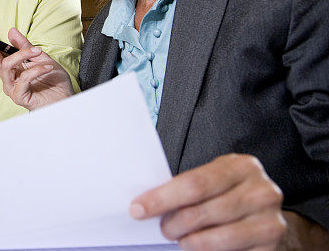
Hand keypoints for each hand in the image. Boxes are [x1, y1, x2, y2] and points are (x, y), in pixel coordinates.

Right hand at [0, 22, 73, 109]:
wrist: (66, 98)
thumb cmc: (54, 81)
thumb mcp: (40, 58)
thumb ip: (25, 46)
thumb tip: (10, 31)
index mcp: (12, 68)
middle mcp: (8, 78)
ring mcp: (12, 88)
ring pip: (6, 66)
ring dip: (22, 54)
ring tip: (38, 51)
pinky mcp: (19, 97)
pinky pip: (23, 78)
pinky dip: (36, 70)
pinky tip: (47, 68)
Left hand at [130, 154, 286, 249]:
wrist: (267, 212)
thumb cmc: (230, 193)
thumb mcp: (215, 179)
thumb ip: (188, 187)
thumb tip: (144, 203)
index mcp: (242, 166)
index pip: (194, 183)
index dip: (162, 198)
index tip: (137, 209)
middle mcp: (262, 191)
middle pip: (202, 212)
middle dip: (173, 223)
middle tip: (163, 229)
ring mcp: (271, 221)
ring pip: (216, 238)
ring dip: (190, 242)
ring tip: (182, 240)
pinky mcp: (272, 247)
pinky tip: (200, 247)